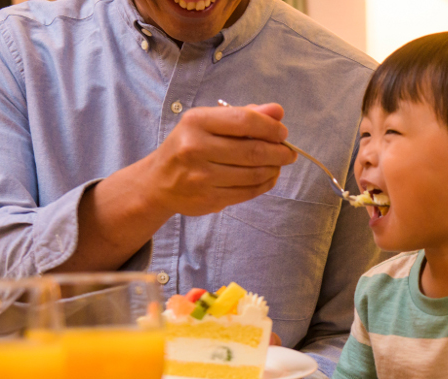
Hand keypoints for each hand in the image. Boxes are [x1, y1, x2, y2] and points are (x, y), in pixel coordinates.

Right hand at [140, 103, 296, 218]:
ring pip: (253, 174)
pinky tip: (268, 178)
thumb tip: (277, 111)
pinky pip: (247, 192)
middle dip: (279, 152)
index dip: (271, 127)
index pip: (245, 121)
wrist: (158, 182)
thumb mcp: (209, 123)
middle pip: (253, 150)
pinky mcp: (208, 198)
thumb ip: (244, 115)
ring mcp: (201, 176)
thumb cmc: (189, 146)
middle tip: (289, 153)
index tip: (282, 133)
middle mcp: (196, 148)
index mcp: (197, 122)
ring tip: (278, 165)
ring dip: (274, 169)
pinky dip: (264, 184)